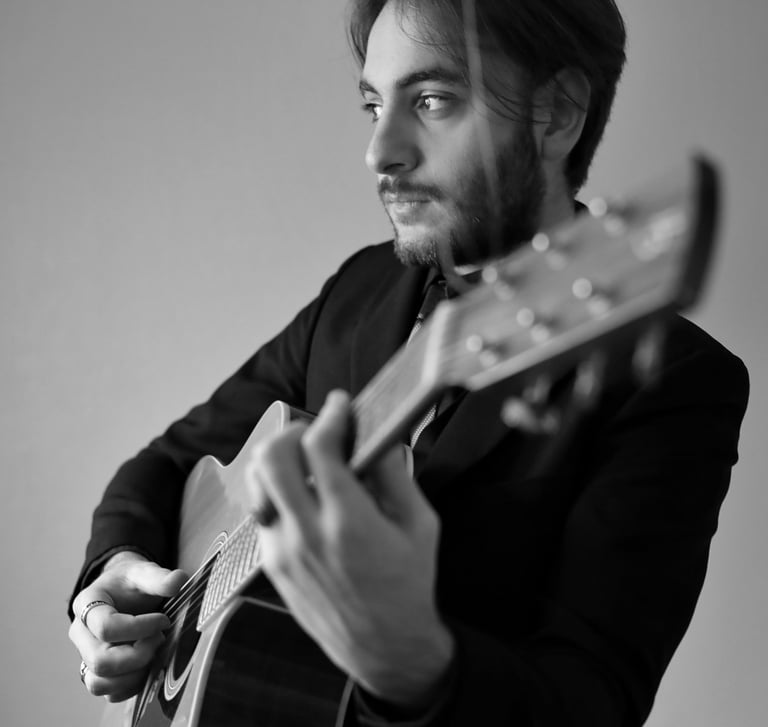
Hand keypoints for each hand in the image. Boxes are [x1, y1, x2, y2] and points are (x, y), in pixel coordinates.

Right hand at [69, 551, 186, 701]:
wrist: (122, 591)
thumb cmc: (130, 583)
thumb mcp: (143, 571)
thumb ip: (159, 577)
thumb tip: (178, 581)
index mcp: (86, 604)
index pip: (106, 627)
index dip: (140, 628)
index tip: (163, 620)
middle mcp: (80, 633)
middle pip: (99, 660)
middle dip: (137, 655)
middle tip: (160, 639)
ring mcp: (86, 655)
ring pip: (99, 682)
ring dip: (134, 674)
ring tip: (154, 653)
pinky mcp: (98, 672)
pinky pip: (109, 693)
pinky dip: (132, 686)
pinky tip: (150, 666)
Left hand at [247, 390, 454, 710]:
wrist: (385, 646)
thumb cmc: (409, 585)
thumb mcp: (420, 525)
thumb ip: (396, 475)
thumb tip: (379, 437)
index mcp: (350, 522)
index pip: (321, 448)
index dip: (331, 415)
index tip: (341, 405)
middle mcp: (308, 534)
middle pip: (272, 458)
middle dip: (294, 430)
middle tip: (318, 431)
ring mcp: (283, 550)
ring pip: (257, 483)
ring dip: (279, 460)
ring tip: (305, 460)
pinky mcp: (272, 563)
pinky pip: (262, 511)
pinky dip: (279, 491)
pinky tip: (304, 495)